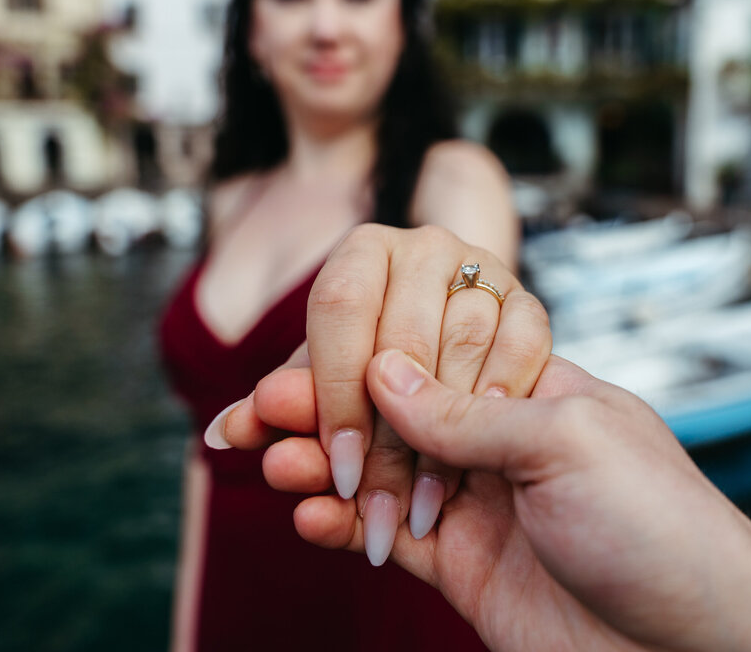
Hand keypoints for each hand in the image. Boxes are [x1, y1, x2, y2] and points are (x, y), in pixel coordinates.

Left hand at [210, 224, 550, 563]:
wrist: (453, 344)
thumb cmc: (374, 371)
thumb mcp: (325, 387)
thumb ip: (278, 409)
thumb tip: (220, 435)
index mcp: (363, 251)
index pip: (338, 311)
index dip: (333, 396)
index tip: (337, 469)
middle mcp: (425, 246)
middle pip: (404, 335)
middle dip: (389, 435)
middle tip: (377, 503)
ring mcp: (485, 268)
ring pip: (464, 341)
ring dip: (448, 429)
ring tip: (424, 503)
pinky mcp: (530, 299)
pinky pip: (523, 342)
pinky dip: (503, 394)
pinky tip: (483, 450)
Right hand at [237, 350, 750, 651]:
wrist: (697, 643)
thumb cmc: (657, 524)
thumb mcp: (568, 445)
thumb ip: (468, 413)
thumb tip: (380, 370)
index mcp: (529, 388)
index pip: (423, 358)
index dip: (356, 363)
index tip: (291, 369)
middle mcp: (496, 439)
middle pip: (388, 412)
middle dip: (319, 410)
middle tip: (250, 416)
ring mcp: (474, 503)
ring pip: (375, 472)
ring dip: (319, 465)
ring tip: (269, 461)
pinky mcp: (460, 566)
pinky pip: (382, 535)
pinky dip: (340, 523)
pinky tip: (306, 514)